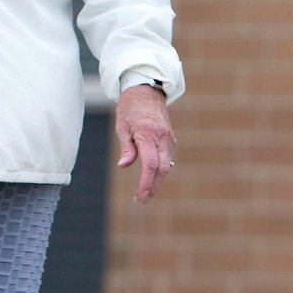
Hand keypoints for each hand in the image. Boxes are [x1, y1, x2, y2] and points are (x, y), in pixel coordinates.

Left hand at [115, 86, 175, 203]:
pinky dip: (160, 170)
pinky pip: (167, 158)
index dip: (146, 183)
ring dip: (157, 181)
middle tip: (142, 200)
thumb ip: (127, 148)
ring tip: (145, 193)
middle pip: (161, 169)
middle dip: (153, 187)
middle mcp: (161, 137)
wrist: (146, 92)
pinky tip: (151, 178)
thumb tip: (124, 166)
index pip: (150, 165)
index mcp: (147, 134)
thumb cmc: (130, 109)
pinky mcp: (170, 139)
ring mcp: (168, 138)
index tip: (140, 195)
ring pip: (166, 166)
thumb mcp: (122, 127)